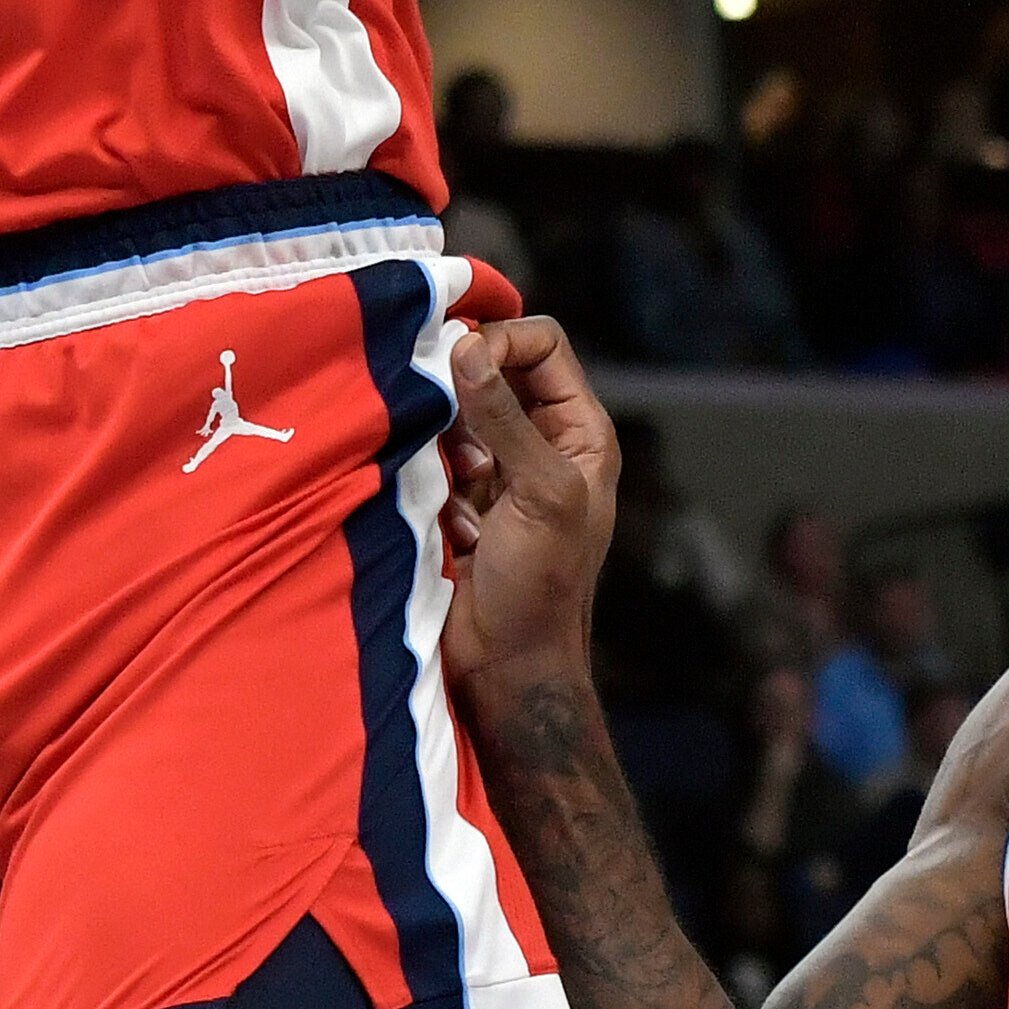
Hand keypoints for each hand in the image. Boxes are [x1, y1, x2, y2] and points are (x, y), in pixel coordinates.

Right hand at [435, 312, 620, 716]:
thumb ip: (503, 417)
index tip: (457, 358)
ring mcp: (498, 471)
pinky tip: (441, 509)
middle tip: (435, 408)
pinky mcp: (458, 499)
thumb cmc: (542, 586)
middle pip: (494, 371)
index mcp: (580, 433)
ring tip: (443, 471)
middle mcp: (542, 443)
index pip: (543, 346)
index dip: (502, 341)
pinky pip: (433, 456)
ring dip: (440, 434)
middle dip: (460, 385)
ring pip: (456, 413)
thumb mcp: (538, 493)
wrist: (506, 667)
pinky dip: (428, 472)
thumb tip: (465, 345)